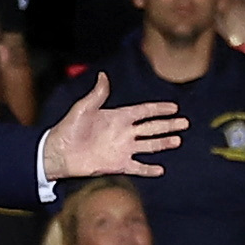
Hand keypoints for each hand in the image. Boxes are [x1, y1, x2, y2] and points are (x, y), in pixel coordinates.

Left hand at [40, 82, 184, 175]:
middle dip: (168, 125)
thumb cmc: (69, 128)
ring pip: (149, 145)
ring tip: (178, 141)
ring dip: (163, 143)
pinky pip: (137, 167)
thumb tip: (103, 75)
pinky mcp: (118, 164)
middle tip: (185, 123)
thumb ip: (97, 94)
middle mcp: (124, 132)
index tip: (174, 107)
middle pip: (152, 128)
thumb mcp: (83, 108)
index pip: (144, 111)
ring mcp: (122, 149)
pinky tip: (160, 169)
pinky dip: (148, 169)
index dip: (159, 109)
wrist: (59, 153)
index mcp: (118, 116)